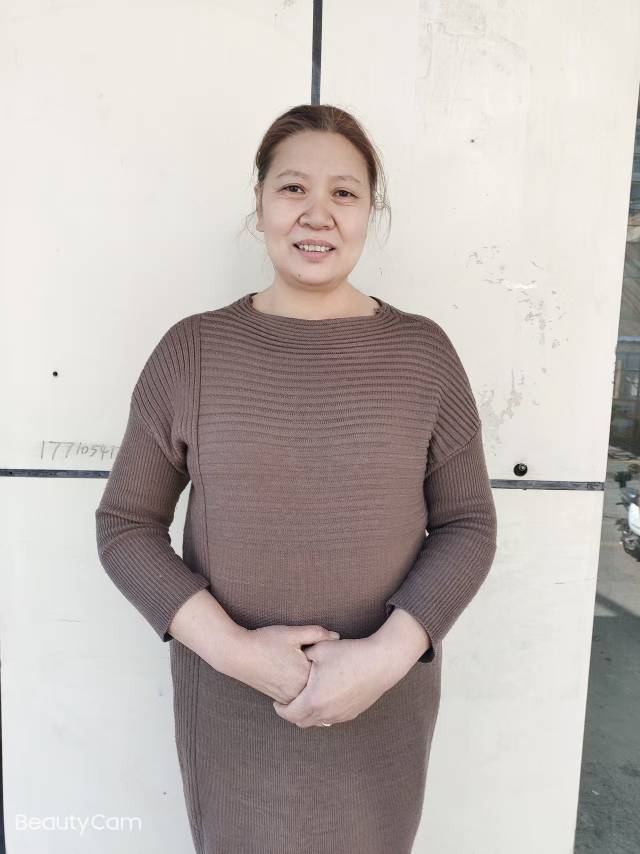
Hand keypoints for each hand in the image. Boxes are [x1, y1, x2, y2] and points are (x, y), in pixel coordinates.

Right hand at [230, 624, 340, 703]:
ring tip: (320, 673)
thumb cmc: (265, 641)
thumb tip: (337, 636)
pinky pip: (300, 698)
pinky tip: (305, 679)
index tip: (338, 654)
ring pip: (311, 694)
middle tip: (332, 664)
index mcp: (305, 675)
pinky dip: (305, 691)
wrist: (237, 654)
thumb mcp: (292, 633)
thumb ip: (317, 633)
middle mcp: (299, 691)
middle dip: (328, 677)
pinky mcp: (280, 698)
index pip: (329, 671)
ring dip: (317, 686)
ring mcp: (289, 697)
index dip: (334, 661)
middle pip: (321, 685)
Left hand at [272, 636, 397, 728]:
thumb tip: (293, 656)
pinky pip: (331, 718)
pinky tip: (324, 696)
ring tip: (306, 698)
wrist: (380, 662)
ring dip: (308, 714)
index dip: (279, 708)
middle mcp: (326, 713)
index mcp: (314, 699)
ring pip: (317, 722)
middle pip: (301, 722)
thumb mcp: (320, 649)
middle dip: (292, 713)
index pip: (289, 713)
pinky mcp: (351, 713)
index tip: (276, 700)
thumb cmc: (349, 654)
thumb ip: (302, 655)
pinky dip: (323, 712)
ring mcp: (340, 715)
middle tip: (289, 700)